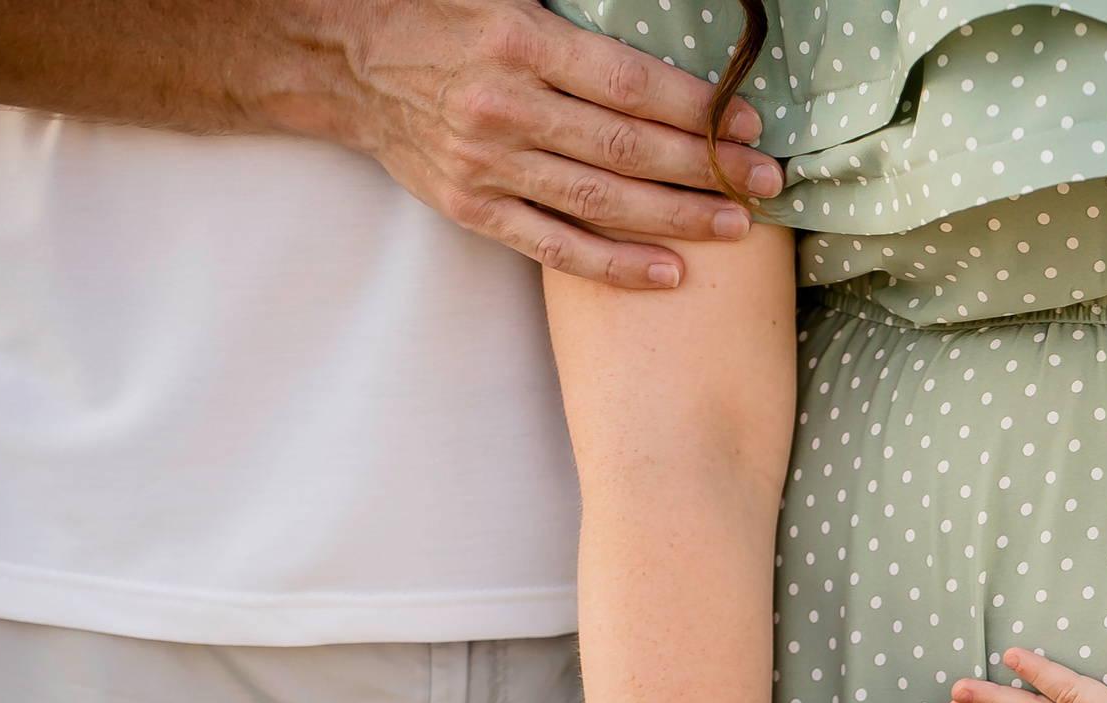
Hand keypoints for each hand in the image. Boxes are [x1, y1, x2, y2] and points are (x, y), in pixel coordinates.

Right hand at [297, 0, 785, 285]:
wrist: (342, 57)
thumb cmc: (438, 11)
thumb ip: (579, 3)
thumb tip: (653, 2)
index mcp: (519, 38)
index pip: (629, 84)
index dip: (695, 109)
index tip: (746, 124)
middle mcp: (504, 105)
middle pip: (626, 148)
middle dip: (705, 168)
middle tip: (764, 182)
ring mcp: (485, 162)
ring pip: (599, 201)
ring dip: (677, 217)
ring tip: (736, 226)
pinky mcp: (470, 206)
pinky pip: (553, 245)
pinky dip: (613, 264)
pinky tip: (668, 272)